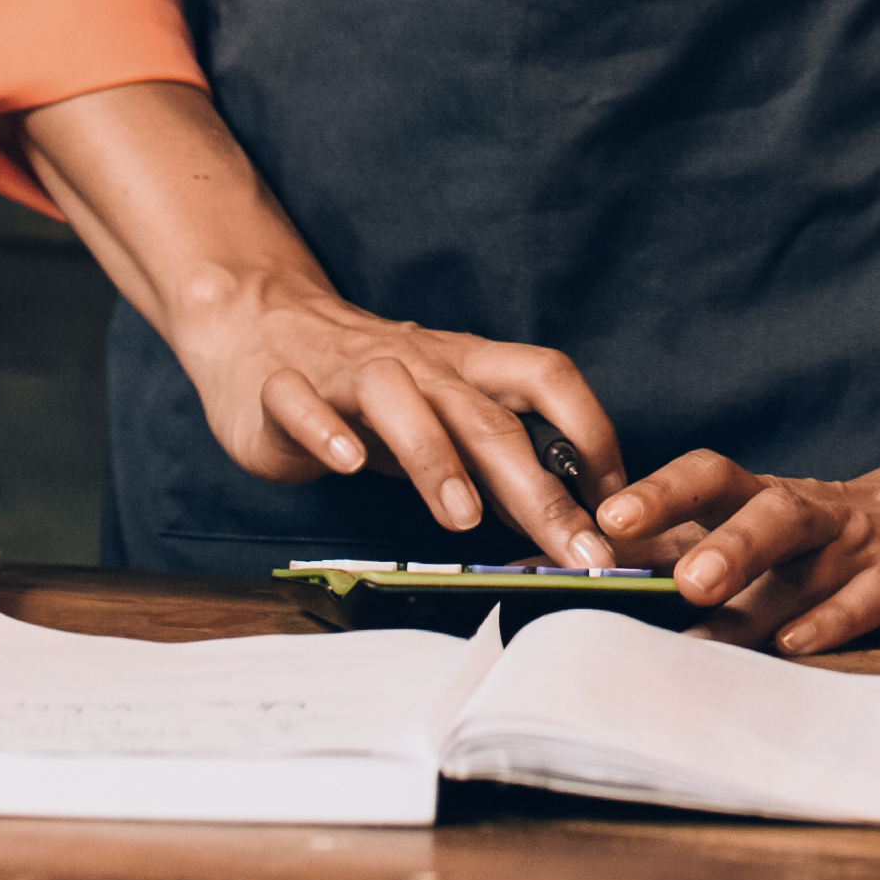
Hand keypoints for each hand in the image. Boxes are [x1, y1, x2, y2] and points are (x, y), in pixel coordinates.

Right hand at [166, 278, 625, 566]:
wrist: (262, 328)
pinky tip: (345, 464)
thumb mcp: (443, 412)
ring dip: (436, 456)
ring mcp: (350, 373)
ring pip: (400, 400)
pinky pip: (305, 404)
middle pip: (487, 417)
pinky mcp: (285, 389)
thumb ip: (496, 458)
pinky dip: (326, 430)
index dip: (592, 434)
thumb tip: (568, 518)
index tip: (616, 508)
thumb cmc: (370, 387)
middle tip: (574, 550)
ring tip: (463, 517)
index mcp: (467, 368)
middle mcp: (419, 364)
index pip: (547, 379)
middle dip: (538, 488)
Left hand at [594, 449, 879, 653]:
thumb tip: (596, 578)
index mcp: (773, 501)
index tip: (602, 521)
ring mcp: (863, 546)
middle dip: (707, 531)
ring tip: (698, 588)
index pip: (713, 480)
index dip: (660, 493)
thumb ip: (694, 557)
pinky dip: (832, 618)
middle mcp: (815, 516)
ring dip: (747, 556)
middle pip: (761, 506)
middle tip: (652, 555)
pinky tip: (796, 642)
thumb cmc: (839, 542)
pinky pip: (871, 596)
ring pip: (806, 544)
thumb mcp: (771, 543)